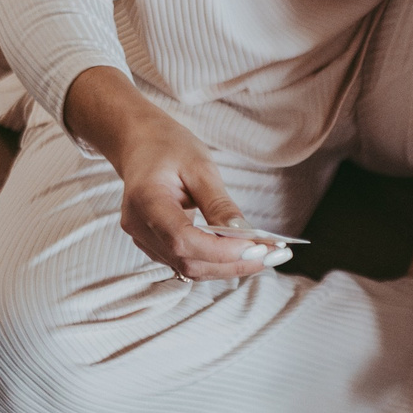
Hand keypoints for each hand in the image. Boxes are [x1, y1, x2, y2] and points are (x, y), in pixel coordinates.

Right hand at [109, 114, 281, 280]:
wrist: (140, 143)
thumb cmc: (168, 147)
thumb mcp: (199, 166)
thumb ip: (219, 203)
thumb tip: (245, 235)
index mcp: (146, 201)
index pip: (182, 240)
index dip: (220, 251)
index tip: (257, 247)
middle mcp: (139, 227)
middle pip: (187, 261)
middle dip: (232, 263)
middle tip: (273, 255)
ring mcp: (143, 239)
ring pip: (188, 268)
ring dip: (228, 267)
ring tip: (264, 256)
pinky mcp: (153, 245)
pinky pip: (186, 261)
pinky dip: (215, 261)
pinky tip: (240, 253)